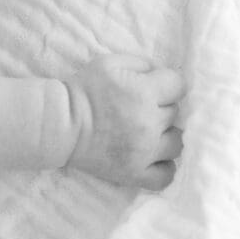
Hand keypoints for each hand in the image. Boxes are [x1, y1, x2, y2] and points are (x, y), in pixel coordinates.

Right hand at [65, 54, 184, 190]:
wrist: (60, 124)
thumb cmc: (84, 90)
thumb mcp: (110, 62)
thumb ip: (142, 64)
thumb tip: (161, 73)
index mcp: (144, 93)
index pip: (178, 86)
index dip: (167, 84)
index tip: (153, 88)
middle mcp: (149, 123)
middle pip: (175, 113)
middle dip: (161, 108)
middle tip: (142, 108)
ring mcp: (144, 152)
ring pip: (177, 144)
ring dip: (166, 136)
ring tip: (151, 133)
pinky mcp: (134, 174)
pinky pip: (166, 176)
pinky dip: (164, 167)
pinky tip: (154, 157)